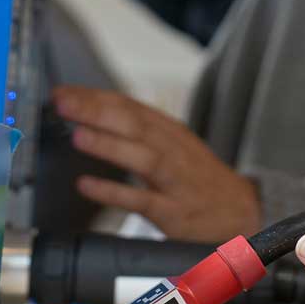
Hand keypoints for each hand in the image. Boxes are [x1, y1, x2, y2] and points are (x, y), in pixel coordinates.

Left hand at [53, 85, 260, 241]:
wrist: (240, 210)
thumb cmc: (198, 178)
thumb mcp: (175, 145)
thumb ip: (137, 131)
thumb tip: (92, 114)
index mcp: (170, 132)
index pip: (130, 107)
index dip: (96, 97)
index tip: (64, 92)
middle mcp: (173, 151)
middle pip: (135, 125)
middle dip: (97, 112)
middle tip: (64, 103)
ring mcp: (175, 181)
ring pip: (143, 158)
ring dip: (110, 145)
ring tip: (78, 136)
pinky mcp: (174, 211)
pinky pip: (142, 200)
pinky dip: (114, 192)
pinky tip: (87, 185)